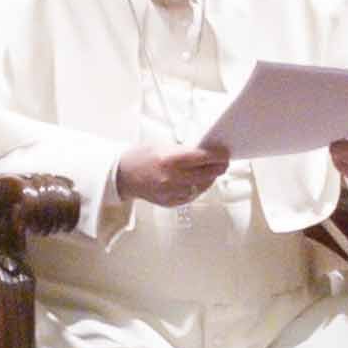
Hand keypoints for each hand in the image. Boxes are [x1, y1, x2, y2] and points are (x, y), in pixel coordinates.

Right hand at [111, 140, 230, 212]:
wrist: (122, 175)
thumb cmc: (140, 157)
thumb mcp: (162, 145)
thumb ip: (184, 150)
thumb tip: (205, 152)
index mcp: (170, 159)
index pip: (203, 157)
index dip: (217, 155)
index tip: (225, 154)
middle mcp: (171, 178)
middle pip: (206, 174)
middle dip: (218, 167)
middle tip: (223, 162)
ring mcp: (171, 192)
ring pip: (202, 187)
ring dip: (209, 178)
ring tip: (211, 171)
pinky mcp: (170, 202)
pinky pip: (192, 196)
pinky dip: (198, 188)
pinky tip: (199, 181)